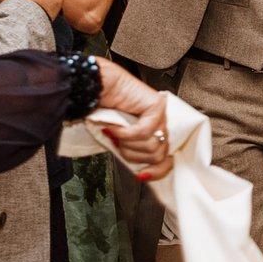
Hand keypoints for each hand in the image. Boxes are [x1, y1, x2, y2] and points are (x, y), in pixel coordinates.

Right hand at [93, 60, 173, 180]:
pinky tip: (114, 128)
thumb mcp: (121, 141)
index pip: (166, 158)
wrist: (95, 87)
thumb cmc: (105, 110)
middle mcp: (161, 123)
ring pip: (152, 146)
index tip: (142, 175)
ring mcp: (161, 114)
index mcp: (156, 131)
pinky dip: (124, 133)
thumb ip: (135, 153)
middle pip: (158, 155)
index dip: (156, 171)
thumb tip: (143, 174)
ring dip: (127, 144)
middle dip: (133, 154)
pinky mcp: (156, 106)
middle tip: (119, 145)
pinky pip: (143, 132)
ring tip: (116, 134)